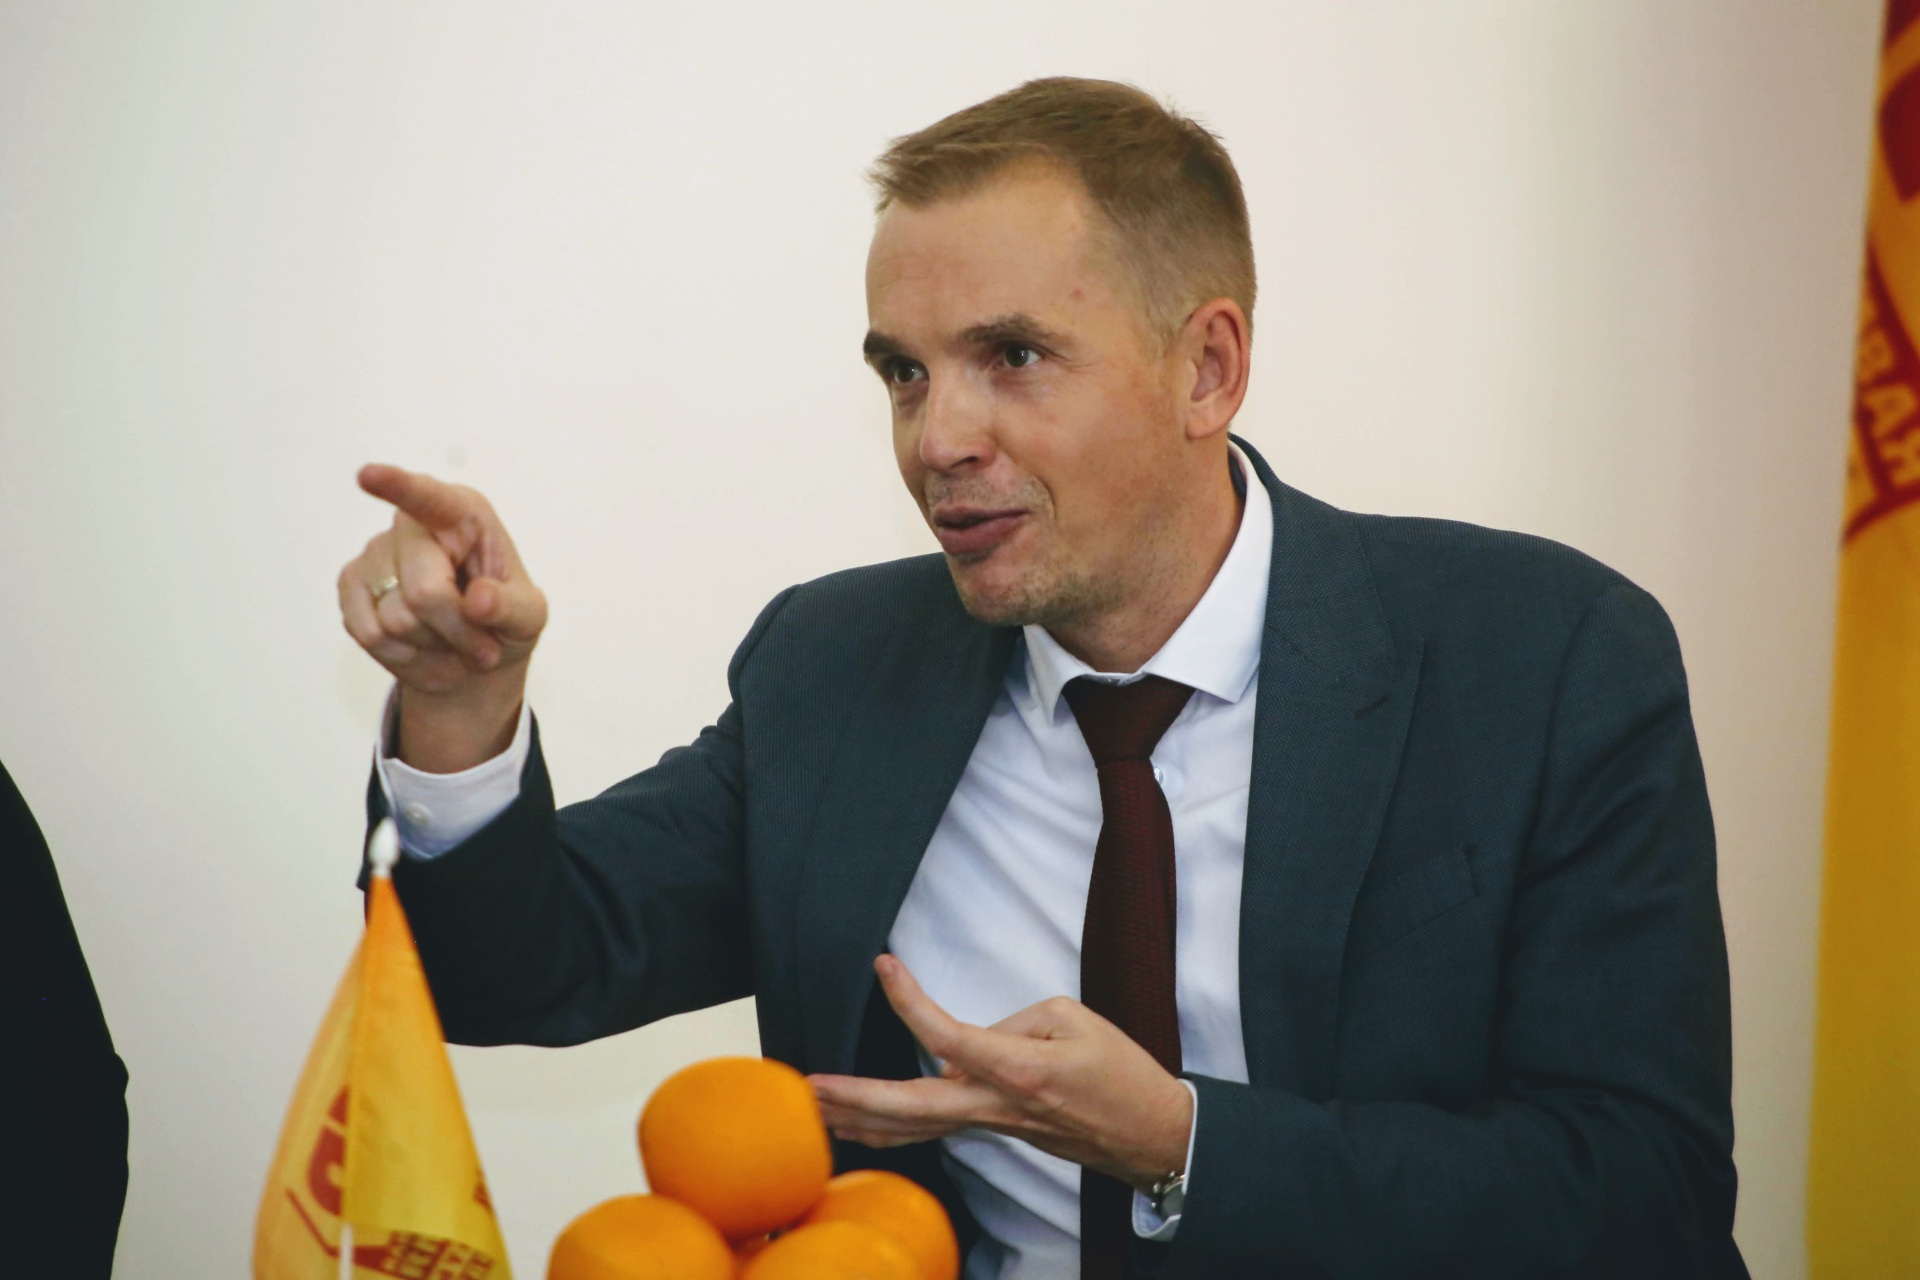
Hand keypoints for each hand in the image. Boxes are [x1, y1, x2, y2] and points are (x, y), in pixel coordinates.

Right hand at [336, 464, 547, 771]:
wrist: (470, 659)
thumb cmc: (502, 621)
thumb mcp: (528, 618)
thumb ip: (510, 608)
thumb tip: (478, 600)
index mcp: (463, 514)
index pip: (429, 498)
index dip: (397, 486)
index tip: (367, 475)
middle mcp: (412, 525)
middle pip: (424, 591)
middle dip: (456, 630)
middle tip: (482, 645)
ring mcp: (375, 553)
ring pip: (395, 620)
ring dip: (431, 645)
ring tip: (450, 639)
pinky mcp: (350, 585)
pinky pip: (369, 633)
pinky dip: (403, 655)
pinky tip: (421, 646)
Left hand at [809, 956, 1193, 1190]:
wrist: (1151, 1133)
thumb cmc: (1120, 1072)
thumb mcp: (1075, 1020)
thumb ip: (1013, 1021)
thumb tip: (968, 1043)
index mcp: (1019, 1069)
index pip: (947, 1036)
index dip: (909, 1000)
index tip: (884, 964)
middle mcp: (997, 1105)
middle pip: (911, 1107)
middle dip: (855, 1095)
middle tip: (808, 1083)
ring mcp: (993, 1125)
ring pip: (913, 1127)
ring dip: (859, 1116)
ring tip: (812, 1103)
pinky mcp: (994, 1131)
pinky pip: (931, 1132)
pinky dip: (888, 1130)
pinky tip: (855, 1126)